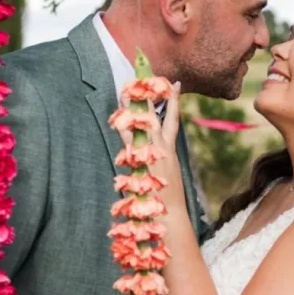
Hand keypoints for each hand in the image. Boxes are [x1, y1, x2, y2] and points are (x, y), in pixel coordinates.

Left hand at [115, 81, 186, 208]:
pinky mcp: (139, 163)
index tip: (175, 83)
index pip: (173, 120)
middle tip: (143, 79)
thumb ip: (161, 160)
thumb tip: (155, 153)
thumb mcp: (169, 175)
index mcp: (170, 151)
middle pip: (156, 116)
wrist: (169, 215)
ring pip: (142, 125)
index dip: (175, 101)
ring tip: (125, 93)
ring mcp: (150, 154)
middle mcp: (162, 149)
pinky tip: (118, 119)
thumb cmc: (166, 199)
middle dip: (149, 97)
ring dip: (133, 109)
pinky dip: (124, 130)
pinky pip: (130, 142)